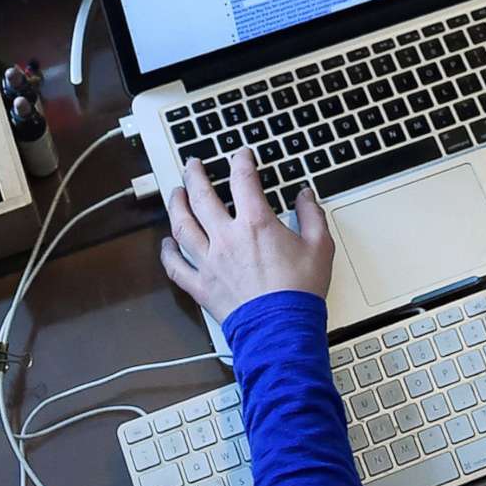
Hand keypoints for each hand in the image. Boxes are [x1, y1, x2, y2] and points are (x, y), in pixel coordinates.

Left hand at [160, 146, 334, 321]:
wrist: (282, 330)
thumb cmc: (299, 292)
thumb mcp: (320, 247)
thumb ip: (312, 216)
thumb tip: (306, 196)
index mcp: (255, 224)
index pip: (243, 179)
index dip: (241, 160)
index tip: (240, 155)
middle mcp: (226, 238)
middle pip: (202, 196)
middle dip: (195, 175)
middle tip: (192, 165)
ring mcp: (210, 261)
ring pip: (182, 226)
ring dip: (176, 205)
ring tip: (175, 193)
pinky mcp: (202, 286)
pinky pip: (176, 266)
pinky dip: (168, 253)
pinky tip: (166, 244)